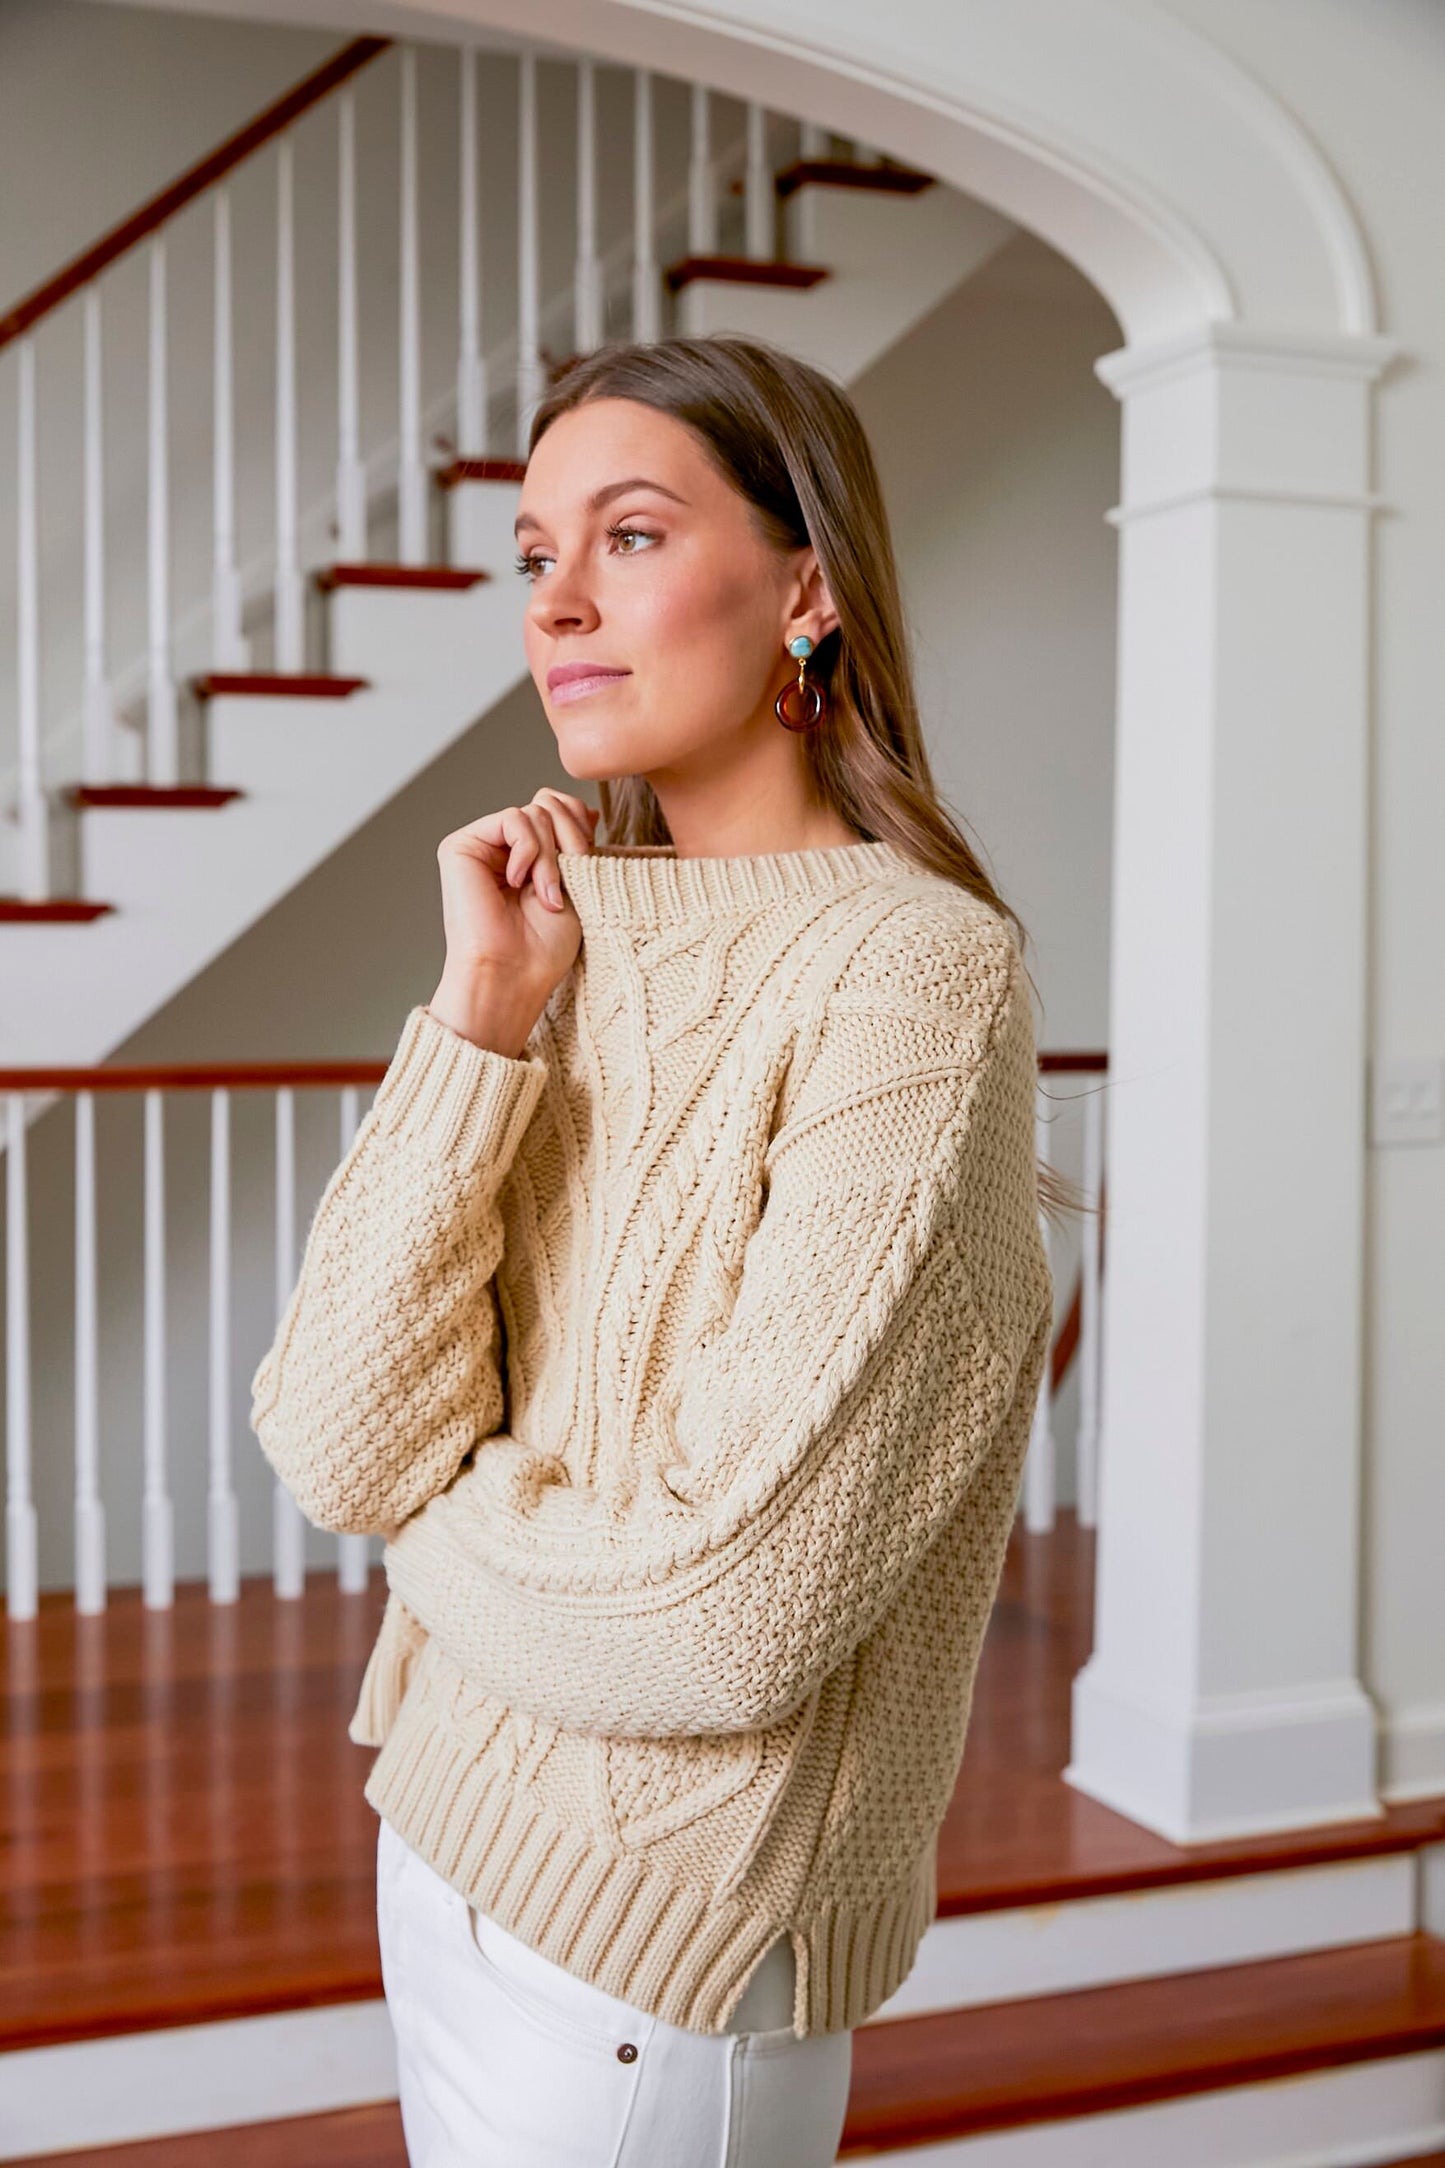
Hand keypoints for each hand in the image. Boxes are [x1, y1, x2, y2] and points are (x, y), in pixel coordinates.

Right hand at [428, 789, 600, 1054]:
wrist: (513, 974)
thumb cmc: (544, 947)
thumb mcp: (577, 883)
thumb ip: (576, 841)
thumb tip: (585, 806)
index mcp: (531, 857)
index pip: (561, 809)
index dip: (579, 827)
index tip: (587, 864)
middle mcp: (505, 848)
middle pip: (549, 805)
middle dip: (568, 842)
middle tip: (564, 888)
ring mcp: (482, 845)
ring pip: (535, 812)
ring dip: (550, 857)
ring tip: (544, 895)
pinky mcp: (461, 846)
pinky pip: (512, 818)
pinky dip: (528, 850)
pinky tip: (517, 882)